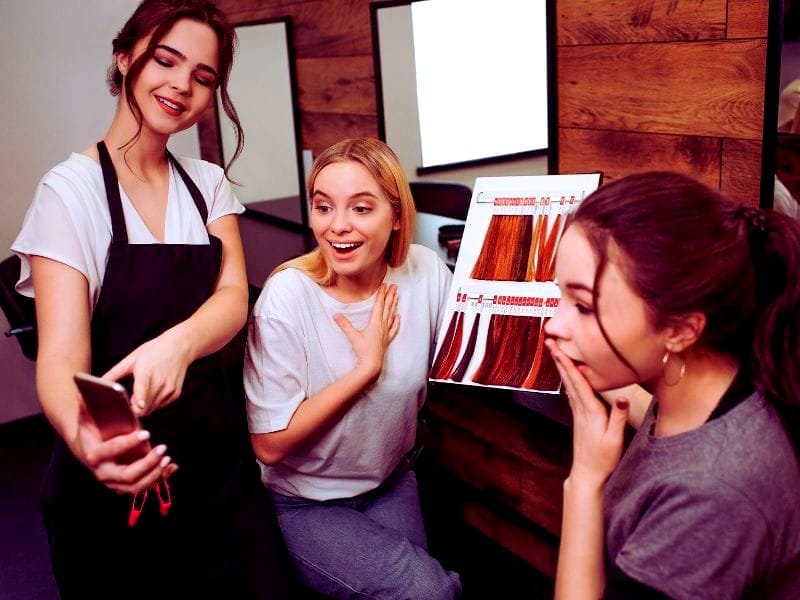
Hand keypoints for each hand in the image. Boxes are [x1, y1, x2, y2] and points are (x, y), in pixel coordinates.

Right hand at [74, 403, 177, 493]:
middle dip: (147, 464)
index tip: (145, 432)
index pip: (110, 451)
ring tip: (167, 458)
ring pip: (136, 486)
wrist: (87, 448)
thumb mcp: (87, 417)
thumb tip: (82, 391)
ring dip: (154, 474)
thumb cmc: (91, 429)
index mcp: (93, 455)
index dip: (128, 443)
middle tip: (162, 449)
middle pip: (127, 475)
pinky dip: (159, 479)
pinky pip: (143, 488)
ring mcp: (113, 483)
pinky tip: (171, 468)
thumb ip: (87, 405)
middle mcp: (102, 473)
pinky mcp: (123, 487)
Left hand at [103, 327, 193, 415]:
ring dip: (143, 408)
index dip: (138, 402)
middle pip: (144, 407)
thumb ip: (114, 374)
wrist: (179, 346)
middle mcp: (160, 382)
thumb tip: (98, 383)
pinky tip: (151, 393)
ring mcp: (169, 389)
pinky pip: (160, 406)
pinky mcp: (175, 393)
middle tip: (125, 408)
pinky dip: (153, 404)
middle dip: (133, 409)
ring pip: (151, 409)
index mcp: (146, 372)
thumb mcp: (131, 359)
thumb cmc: (154, 351)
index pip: (142, 391)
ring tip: (137, 399)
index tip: (135, 409)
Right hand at [334, 284, 399, 380]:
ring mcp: (386, 332)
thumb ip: (344, 324)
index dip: (381, 294)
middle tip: (395, 286)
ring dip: (394, 305)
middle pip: (387, 307)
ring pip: (391, 315)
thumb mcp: (352, 336)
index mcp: (375, 322)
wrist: (372, 364)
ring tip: (398, 296)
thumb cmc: (363, 350)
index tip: (385, 285)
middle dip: (391, 296)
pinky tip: (398, 316)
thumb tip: (336, 315)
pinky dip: (396, 321)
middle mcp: (382, 325)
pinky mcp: (387, 339)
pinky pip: (394, 328)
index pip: (379, 305)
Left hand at [545, 339, 628, 488]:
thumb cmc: (603, 458)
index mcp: (590, 411)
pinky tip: (567, 376)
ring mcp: (578, 413)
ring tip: (556, 351)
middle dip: (559, 358)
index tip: (557, 348)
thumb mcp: (615, 439)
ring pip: (569, 384)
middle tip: (549, 340)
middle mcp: (581, 409)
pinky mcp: (579, 418)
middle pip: (569, 379)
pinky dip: (568, 380)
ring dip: (562, 367)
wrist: (588, 474)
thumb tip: (621, 397)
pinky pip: (572, 393)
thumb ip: (617, 417)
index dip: (567, 363)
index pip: (577, 382)